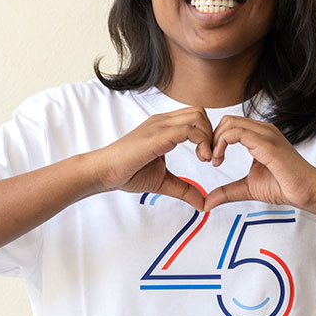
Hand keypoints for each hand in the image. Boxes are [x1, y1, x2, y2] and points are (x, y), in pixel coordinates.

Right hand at [92, 107, 211, 211]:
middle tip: (209, 157)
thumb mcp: (164, 182)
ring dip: (208, 137)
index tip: (208, 158)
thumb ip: (185, 189)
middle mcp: (163, 122)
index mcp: (164, 127)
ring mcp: (160, 126)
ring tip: (205, 159)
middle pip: (200, 112)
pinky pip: (188, 130)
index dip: (208, 135)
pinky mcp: (157, 136)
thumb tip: (202, 203)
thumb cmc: (128, 173)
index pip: (195, 117)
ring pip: (197, 116)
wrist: (104, 172)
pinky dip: (202, 142)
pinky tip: (201, 159)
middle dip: (212, 133)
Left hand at [204, 116, 315, 211]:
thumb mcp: (248, 188)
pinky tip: (219, 160)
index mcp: (259, 135)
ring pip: (230, 123)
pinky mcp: (267, 144)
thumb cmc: (285, 186)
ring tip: (214, 160)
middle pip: (227, 120)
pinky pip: (237, 133)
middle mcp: (263, 130)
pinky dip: (221, 144)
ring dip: (215, 140)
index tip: (210, 160)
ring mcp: (266, 134)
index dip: (215, 139)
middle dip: (211, 138)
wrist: (308, 192)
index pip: (230, 124)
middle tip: (209, 159)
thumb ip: (227, 191)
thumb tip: (207, 202)